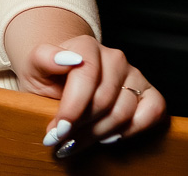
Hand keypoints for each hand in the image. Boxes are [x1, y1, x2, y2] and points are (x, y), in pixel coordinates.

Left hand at [17, 34, 165, 158]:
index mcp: (86, 46)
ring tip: (78, 141)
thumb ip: (43, 58)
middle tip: (62, 140)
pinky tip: (109, 137)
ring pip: (123, 112)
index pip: (86, 75)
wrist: (62, 81)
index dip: (72, 107)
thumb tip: (64, 58)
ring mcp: (134, 75)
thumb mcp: (34, 67)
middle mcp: (114, 57)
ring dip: (99, 134)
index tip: (58, 130)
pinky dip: (131, 130)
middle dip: (81, 126)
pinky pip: (153, 112)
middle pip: (103, 100)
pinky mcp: (149, 92)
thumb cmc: (48, 77)